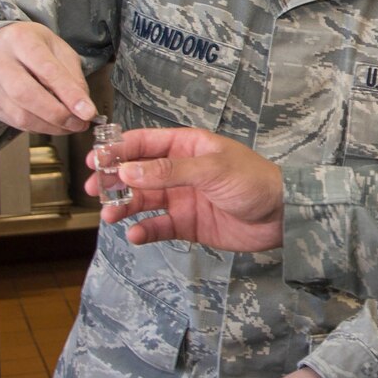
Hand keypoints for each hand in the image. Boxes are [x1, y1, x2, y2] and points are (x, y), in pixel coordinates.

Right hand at [0, 21, 95, 133]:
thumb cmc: (31, 45)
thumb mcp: (57, 48)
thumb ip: (72, 75)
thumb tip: (83, 106)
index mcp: (20, 40)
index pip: (46, 70)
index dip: (69, 94)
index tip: (87, 111)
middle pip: (27, 94)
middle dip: (58, 114)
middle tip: (80, 122)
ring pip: (20, 115)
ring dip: (51, 126)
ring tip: (71, 125)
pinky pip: (16, 123)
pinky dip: (39, 128)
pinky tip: (53, 124)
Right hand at [88, 127, 283, 251]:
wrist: (282, 216)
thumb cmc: (253, 180)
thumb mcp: (211, 169)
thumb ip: (169, 170)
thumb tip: (129, 171)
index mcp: (187, 146)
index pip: (145, 143)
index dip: (118, 150)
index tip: (97, 160)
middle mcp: (180, 171)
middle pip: (138, 173)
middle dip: (115, 180)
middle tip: (95, 190)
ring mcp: (182, 198)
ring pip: (144, 201)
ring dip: (125, 207)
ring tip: (110, 216)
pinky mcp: (187, 224)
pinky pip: (159, 226)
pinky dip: (145, 230)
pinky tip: (135, 234)